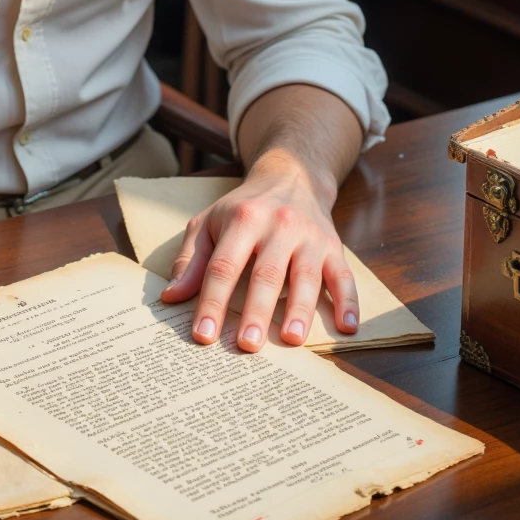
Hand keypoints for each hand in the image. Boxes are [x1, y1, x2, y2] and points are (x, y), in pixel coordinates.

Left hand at [160, 156, 358, 351]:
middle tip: (247, 344)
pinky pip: (344, 275)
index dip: (212, 301)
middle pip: (266, 272)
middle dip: (256, 309)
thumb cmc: (243, 207)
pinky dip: (348, 301)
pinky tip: (346, 326)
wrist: (291, 176)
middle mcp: (278, 226)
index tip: (203, 335)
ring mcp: (309, 237)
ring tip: (290, 339)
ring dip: (299, 309)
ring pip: (306, 276)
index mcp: (242, 220)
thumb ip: (192, 260)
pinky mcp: (333, 247)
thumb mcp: (209, 222)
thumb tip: (172, 298)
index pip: (224, 266)